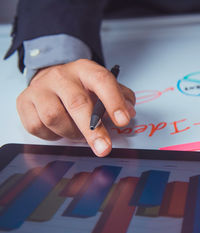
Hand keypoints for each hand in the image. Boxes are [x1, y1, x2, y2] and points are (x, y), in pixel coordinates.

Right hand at [16, 59, 135, 156]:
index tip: (123, 121)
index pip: (102, 81)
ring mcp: (40, 88)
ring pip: (54, 117)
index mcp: (85, 69)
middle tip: (104, 148)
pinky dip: (52, 135)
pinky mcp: (24, 101)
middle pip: (77, 103)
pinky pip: (37, 126)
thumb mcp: (103, 87)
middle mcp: (61, 76)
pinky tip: (60, 130)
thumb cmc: (81, 87)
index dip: (114, 102)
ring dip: (71, 133)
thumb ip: (121, 97)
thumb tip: (129, 112)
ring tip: (79, 134)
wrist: (50, 79)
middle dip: (93, 130)